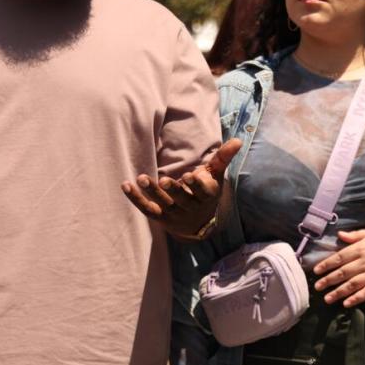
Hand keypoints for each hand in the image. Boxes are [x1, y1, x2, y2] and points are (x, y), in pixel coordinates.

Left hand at [122, 140, 241, 236]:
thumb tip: (238, 140)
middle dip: (173, 190)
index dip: (194, 185)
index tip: (188, 176)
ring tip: (142, 178)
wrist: (198, 223)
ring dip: (152, 192)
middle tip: (164, 180)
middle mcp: (190, 206)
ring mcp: (173, 214)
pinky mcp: (159, 217)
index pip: (201, 191)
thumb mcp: (216, 175)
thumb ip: (223, 158)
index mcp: (205, 195)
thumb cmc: (206, 192)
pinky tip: (125, 185)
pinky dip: (135, 199)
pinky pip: (146, 209)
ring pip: (162, 204)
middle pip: (181, 199)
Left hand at [313, 227, 364, 306]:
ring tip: (327, 299)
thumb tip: (339, 235)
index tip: (316, 271)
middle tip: (317, 287)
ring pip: (353, 285)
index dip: (326, 265)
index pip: (339, 258)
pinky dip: (357, 298)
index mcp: (362, 248)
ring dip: (338, 292)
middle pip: (343, 273)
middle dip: (328, 280)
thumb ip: (356, 235)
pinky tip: (347, 303)